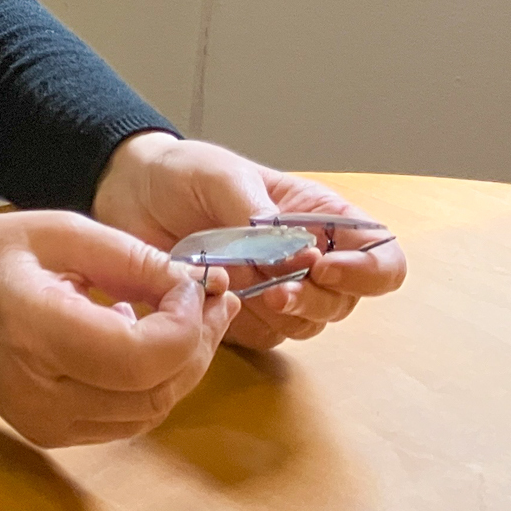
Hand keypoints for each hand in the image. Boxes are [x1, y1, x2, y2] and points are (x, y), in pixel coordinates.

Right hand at [0, 209, 238, 446]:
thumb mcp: (59, 231)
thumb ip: (131, 257)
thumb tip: (196, 284)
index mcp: (34, 329)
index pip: (140, 356)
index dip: (185, 324)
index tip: (192, 284)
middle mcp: (41, 392)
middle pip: (154, 390)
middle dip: (198, 344)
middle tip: (213, 298)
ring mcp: (45, 423)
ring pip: (149, 411)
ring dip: (183, 366)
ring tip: (190, 316)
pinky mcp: (50, 434)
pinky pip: (127, 419)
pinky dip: (152, 384)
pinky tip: (146, 342)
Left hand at [90, 132, 406, 349]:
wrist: (130, 194)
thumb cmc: (185, 173)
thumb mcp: (222, 174)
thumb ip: (257, 212)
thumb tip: (292, 252)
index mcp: (319, 217)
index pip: (380, 255)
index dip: (368, 270)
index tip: (324, 266)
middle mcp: (309, 260)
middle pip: (347, 299)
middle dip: (318, 299)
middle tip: (278, 290)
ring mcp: (278, 291)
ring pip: (310, 324)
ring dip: (287, 315)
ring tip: (251, 293)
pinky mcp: (245, 317)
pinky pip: (266, 336)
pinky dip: (250, 324)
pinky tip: (222, 300)